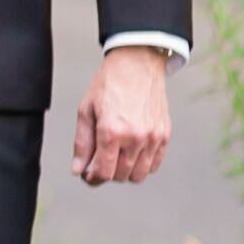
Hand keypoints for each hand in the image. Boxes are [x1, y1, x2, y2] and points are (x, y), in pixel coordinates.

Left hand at [73, 45, 171, 185]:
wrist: (136, 65)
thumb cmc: (109, 84)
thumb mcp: (86, 111)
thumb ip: (82, 143)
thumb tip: (78, 169)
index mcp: (112, 131)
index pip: (103, 172)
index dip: (92, 178)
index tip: (88, 174)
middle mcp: (135, 137)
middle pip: (120, 176)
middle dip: (107, 173)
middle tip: (99, 161)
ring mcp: (153, 138)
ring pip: (139, 175)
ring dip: (125, 172)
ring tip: (116, 156)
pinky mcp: (164, 135)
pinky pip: (154, 165)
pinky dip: (142, 165)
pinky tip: (132, 153)